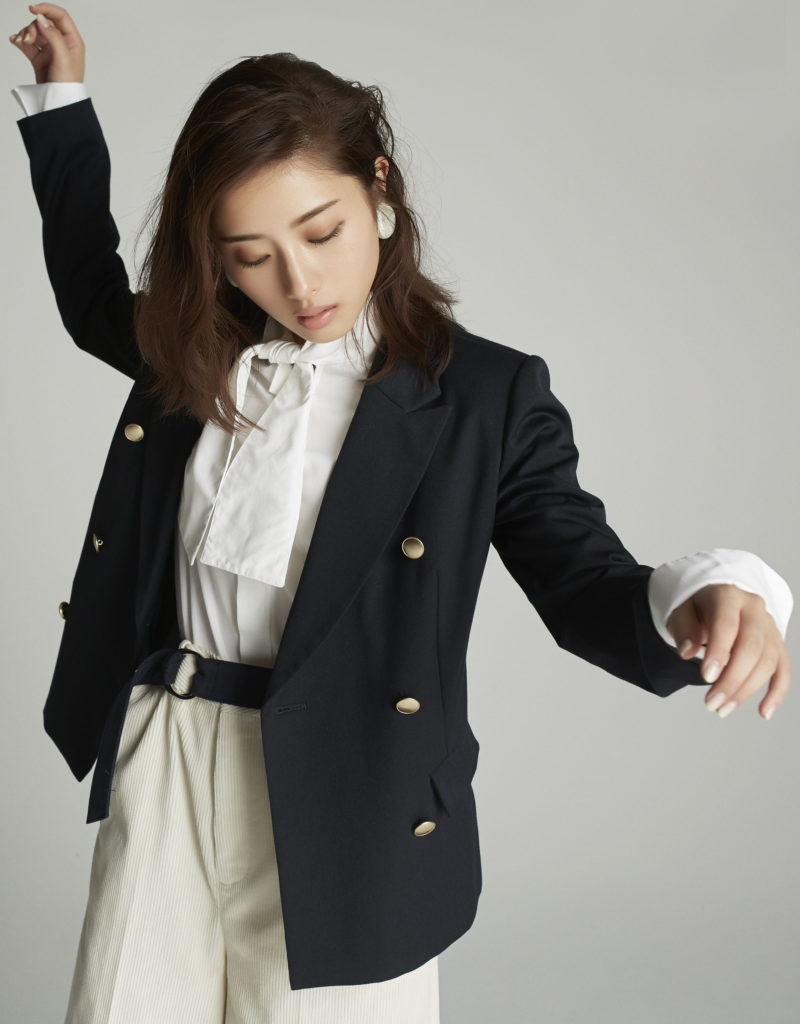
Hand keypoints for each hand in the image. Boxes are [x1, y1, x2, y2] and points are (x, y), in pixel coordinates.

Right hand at [9, 4, 83, 83]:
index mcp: (72, 40)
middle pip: (44, 23)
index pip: (60, 16)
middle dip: (33, 27)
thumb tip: (42, 18)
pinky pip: (28, 44)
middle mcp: (62, 43)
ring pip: (34, 32)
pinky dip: (20, 40)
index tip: (32, 9)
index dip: (47, 9)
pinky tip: (14, 41)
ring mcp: (50, 50)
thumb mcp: (63, 57)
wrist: (59, 103)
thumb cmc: (67, 83)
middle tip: (28, 39)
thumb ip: (53, 36)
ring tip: (22, 42)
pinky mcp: (40, 58)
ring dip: (25, 34)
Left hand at [667, 583, 790, 719]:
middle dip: (732, 680)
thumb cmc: (694, 606)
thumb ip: (683, 628)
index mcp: (727, 595)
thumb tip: (687, 651)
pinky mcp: (776, 642)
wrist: (713, 597)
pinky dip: (776, 692)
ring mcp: (768, 626)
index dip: (719, 652)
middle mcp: (753, 608)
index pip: (726, 624)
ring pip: (768, 661)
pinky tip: (764, 712)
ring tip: (723, 709)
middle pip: (751, 647)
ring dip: (747, 690)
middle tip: (711, 704)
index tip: (706, 677)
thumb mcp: (679, 610)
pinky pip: (783, 669)